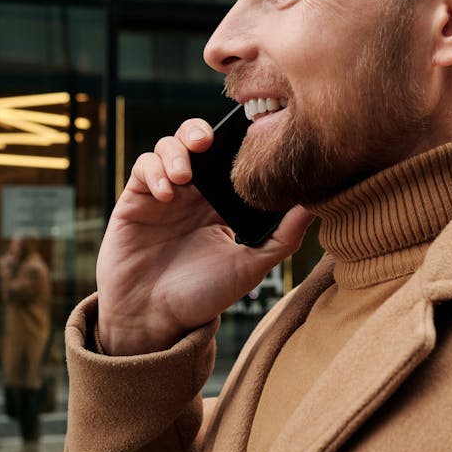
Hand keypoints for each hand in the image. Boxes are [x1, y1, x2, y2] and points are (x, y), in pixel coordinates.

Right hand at [95, 118, 314, 355]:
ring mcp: (163, 194)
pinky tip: (167, 193)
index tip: (246, 138)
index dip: (235, 141)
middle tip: (208, 142)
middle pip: (196, 140)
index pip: (229, 158)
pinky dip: (155, 171)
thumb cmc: (202, 297)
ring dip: (176, 151)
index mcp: (221, 203)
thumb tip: (316, 205)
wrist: (153, 320)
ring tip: (184, 176)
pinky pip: (143, 167)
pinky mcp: (135, 200)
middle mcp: (192, 193)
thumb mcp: (250, 267)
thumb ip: (283, 237)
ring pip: (168, 146)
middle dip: (201, 132)